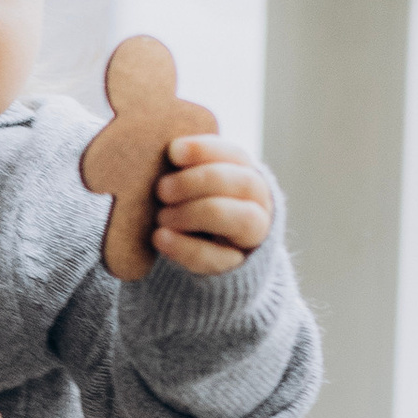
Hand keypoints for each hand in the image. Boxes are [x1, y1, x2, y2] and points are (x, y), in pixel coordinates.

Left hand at [153, 133, 274, 274]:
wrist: (207, 255)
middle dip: (200, 181)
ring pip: (242, 219)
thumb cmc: (191, 207)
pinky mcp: (235, 267)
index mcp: (246, 175)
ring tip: (162, 217)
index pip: (235, 156)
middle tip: (162, 189)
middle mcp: (258, 203)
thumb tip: (161, 151)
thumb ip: (182, 169)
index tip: (173, 151)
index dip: (205, 150)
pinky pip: (218, 258)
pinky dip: (186, 247)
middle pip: (244, 183)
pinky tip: (160, 238)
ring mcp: (252, 237)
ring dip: (197, 213)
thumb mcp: (190, 185)